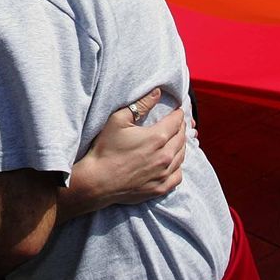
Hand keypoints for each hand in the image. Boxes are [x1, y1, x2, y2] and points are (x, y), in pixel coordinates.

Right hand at [65, 88, 186, 217]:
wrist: (97, 181)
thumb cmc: (105, 149)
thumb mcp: (118, 120)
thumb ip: (140, 105)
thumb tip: (158, 92)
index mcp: (157, 137)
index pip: (177, 121)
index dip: (178, 113)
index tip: (177, 110)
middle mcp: (166, 156)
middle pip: (182, 137)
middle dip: (180, 128)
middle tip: (177, 123)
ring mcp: (164, 174)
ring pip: (182, 156)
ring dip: (180, 146)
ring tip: (175, 140)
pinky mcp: (161, 188)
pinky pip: (178, 176)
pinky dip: (178, 167)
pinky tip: (172, 162)